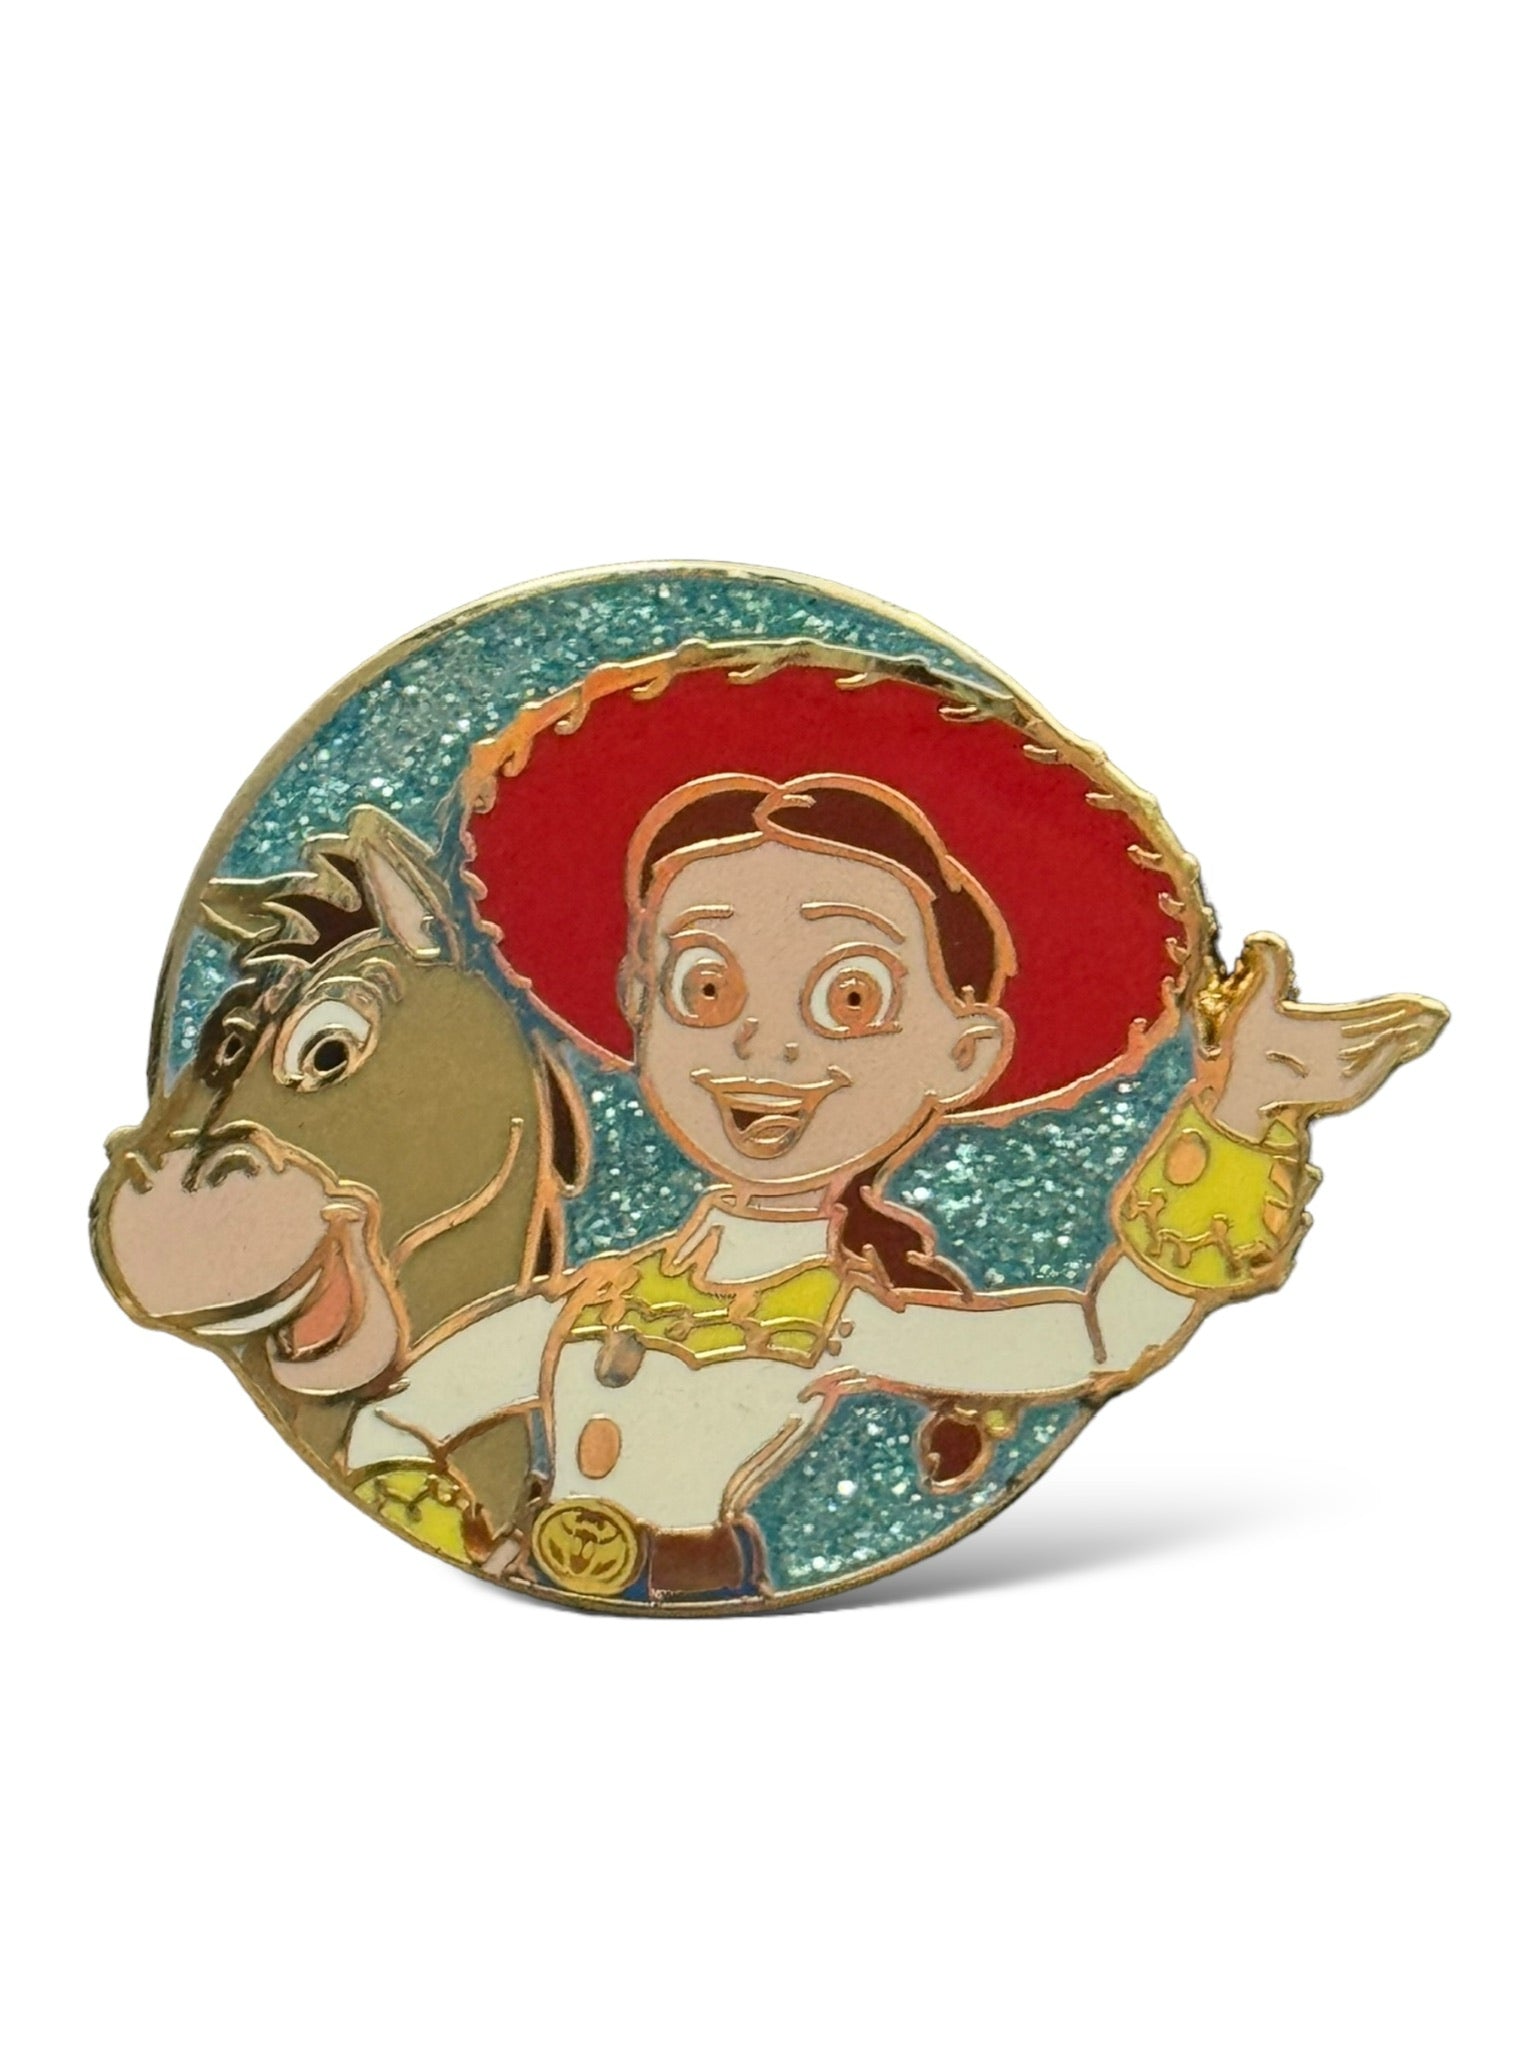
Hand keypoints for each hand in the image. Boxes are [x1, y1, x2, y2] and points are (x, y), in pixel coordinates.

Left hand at [1207, 933, 1446, 1142]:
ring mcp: (1337, 1074)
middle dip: (1410, 1022)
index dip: (1396, 1007)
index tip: (1423, 1001)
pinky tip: (1396, 1043)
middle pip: (1383, 1033)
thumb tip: (1258, 937)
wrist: (1232, 1085)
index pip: (1369, 1016)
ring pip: (1380, 1055)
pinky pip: (1363, 1079)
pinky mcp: (1331, 1094)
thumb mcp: (1256, 999)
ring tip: (1431, 1024)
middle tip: (1438, 1012)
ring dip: (1405, 1039)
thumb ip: (1267, 968)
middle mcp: (1337, 1052)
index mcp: (1326, 1029)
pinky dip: (1379, 1063)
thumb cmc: (1242, 1048)